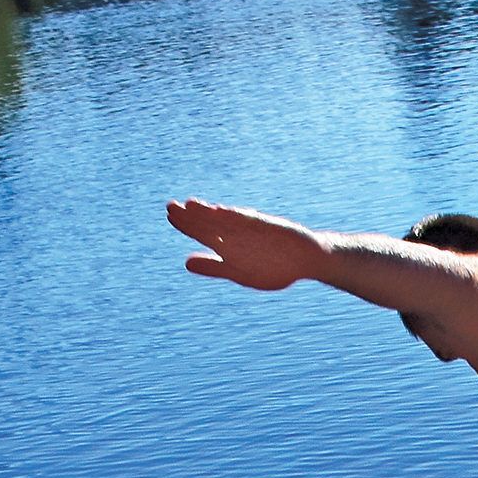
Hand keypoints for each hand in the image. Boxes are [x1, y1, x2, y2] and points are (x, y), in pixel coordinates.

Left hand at [167, 198, 325, 290]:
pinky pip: (250, 223)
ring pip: (227, 221)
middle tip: (171, 206)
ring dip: (210, 213)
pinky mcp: (269, 227)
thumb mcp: (239, 272)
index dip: (186, 224)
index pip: (202, 232)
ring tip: (191, 205)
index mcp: (228, 246)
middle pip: (210, 223)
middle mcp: (238, 235)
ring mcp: (253, 230)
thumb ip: (214, 267)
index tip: (170, 215)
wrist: (307, 260)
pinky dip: (236, 218)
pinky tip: (221, 212)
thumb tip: (186, 263)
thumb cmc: (274, 266)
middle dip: (192, 215)